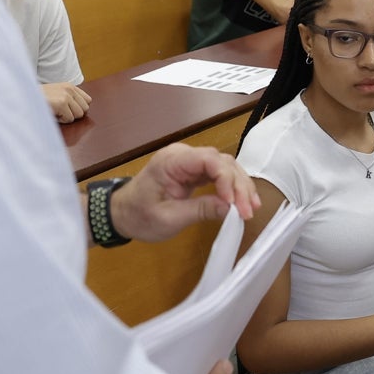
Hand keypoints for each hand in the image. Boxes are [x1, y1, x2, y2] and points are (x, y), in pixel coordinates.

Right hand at [42, 82, 91, 122]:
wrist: (25, 99)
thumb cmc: (40, 100)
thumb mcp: (57, 94)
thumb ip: (70, 99)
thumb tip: (85, 109)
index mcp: (70, 86)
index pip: (88, 101)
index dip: (78, 108)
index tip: (66, 109)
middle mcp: (69, 89)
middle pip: (84, 109)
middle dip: (73, 113)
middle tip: (60, 111)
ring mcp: (66, 95)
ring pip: (78, 115)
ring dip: (67, 117)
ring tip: (55, 111)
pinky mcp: (62, 103)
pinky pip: (69, 119)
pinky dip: (61, 120)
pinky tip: (52, 113)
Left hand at [110, 143, 261, 241]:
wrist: (122, 214)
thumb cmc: (139, 216)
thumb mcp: (169, 218)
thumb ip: (200, 210)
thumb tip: (230, 209)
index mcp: (171, 161)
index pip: (208, 160)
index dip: (226, 179)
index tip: (234, 204)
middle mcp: (183, 155)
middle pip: (221, 161)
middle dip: (238, 184)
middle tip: (249, 210)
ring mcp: (190, 162)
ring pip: (224, 166)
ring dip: (240, 185)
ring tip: (252, 207)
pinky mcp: (194, 171)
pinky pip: (219, 174)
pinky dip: (232, 187)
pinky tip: (243, 201)